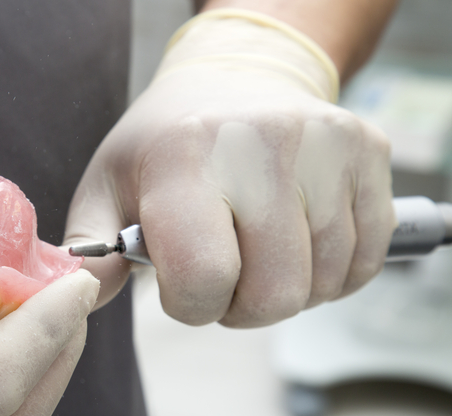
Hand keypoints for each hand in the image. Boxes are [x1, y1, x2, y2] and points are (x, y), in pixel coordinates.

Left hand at [64, 11, 394, 327]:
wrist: (235, 75)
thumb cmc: (165, 142)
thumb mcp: (107, 184)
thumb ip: (89, 248)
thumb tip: (82, 293)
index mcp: (184, 157)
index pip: (205, 276)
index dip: (191, 303)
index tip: (182, 282)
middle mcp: (261, 145)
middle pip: (274, 295)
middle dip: (241, 306)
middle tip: (224, 272)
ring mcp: (325, 146)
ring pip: (323, 284)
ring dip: (286, 290)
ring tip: (258, 251)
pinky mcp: (369, 152)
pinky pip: (365, 261)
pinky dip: (332, 274)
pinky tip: (299, 244)